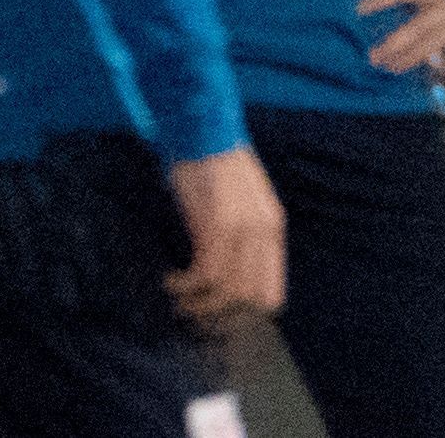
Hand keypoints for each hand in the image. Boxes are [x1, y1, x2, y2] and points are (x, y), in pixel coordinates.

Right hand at [165, 147, 284, 328]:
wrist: (201, 128)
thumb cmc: (214, 162)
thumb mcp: (242, 201)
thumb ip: (244, 233)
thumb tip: (228, 273)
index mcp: (273, 227)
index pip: (272, 292)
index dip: (245, 311)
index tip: (219, 315)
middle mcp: (263, 232)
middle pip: (249, 298)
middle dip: (220, 314)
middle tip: (194, 313)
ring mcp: (242, 229)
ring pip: (227, 291)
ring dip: (199, 303)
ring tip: (179, 299)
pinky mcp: (217, 224)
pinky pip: (205, 273)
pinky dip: (186, 284)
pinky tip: (171, 280)